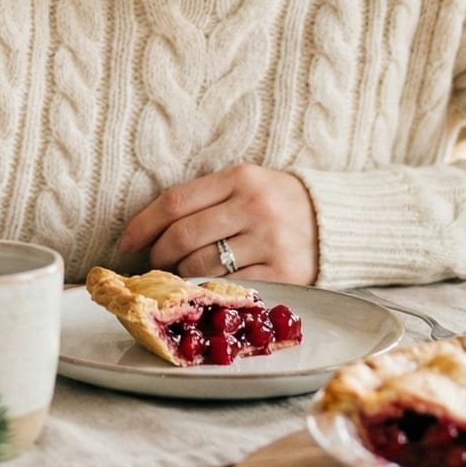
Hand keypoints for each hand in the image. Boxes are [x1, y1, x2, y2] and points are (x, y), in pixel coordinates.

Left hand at [117, 165, 318, 283]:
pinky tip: (210, 285)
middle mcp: (256, 207)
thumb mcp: (247, 184)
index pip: (175, 202)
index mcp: (241, 178)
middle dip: (158, 254)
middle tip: (154, 262)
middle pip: (183, 236)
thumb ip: (205, 199)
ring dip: (183, 274)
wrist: (338, 223)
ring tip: (185, 273)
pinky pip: (230, 286)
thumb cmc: (279, 203)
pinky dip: (211, 289)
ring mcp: (271, 242)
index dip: (143, 224)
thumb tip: (150, 229)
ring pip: (201, 265)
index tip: (127, 242)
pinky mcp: (285, 274)